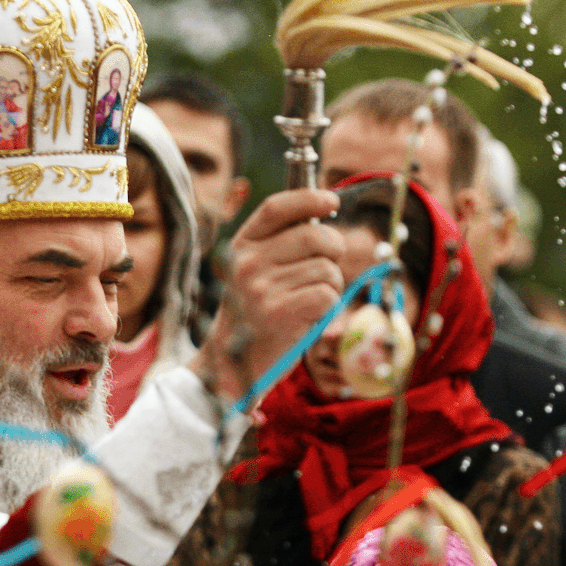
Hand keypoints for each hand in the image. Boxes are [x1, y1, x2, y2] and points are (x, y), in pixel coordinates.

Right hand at [194, 189, 343, 402]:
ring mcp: (263, 287)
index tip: (331, 201)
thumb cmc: (253, 317)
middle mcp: (248, 263)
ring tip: (309, 303)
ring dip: (331, 287)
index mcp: (241, 247)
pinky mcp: (280, 312)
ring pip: (327, 269)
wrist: (231, 368)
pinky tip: (309, 318)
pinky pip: (328, 295)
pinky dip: (328, 308)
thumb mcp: (254, 274)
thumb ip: (280, 246)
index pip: (277, 207)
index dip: (309, 198)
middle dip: (335, 250)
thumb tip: (324, 217)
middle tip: (329, 267)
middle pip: (315, 236)